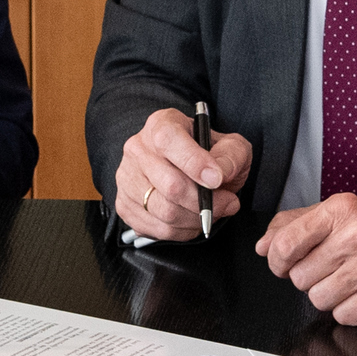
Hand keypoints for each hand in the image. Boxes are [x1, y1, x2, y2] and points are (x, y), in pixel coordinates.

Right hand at [115, 107, 252, 240]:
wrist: (187, 168)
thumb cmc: (207, 155)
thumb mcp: (230, 146)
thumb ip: (232, 156)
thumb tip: (221, 174)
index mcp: (161, 124)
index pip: (169, 141)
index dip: (194, 163)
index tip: (217, 180)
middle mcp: (138, 148)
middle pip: (170, 185)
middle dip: (205, 202)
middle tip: (227, 203)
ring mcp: (127, 178)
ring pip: (165, 212)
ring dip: (196, 219)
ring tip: (210, 212)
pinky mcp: (125, 204)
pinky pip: (157, 229)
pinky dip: (182, 231)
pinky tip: (191, 219)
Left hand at [258, 196, 356, 325]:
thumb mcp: (340, 215)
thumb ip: (295, 225)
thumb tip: (263, 246)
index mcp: (342, 209)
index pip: (286, 243)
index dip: (277, 260)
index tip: (283, 263)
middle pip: (299, 276)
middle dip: (310, 278)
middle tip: (332, 268)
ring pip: (318, 299)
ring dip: (329, 295)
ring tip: (349, 281)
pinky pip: (343, 315)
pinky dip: (349, 310)